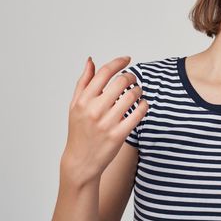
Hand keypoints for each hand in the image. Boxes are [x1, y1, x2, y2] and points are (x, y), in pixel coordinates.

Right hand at [60, 56, 147, 185]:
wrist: (81, 161)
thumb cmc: (79, 130)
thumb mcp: (75, 105)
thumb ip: (84, 82)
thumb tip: (90, 60)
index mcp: (83, 100)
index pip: (104, 73)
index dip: (118, 62)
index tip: (127, 59)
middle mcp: (94, 110)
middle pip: (121, 82)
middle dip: (131, 77)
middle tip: (132, 80)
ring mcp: (107, 123)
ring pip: (132, 96)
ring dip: (138, 91)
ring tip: (136, 93)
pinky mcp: (118, 135)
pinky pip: (138, 113)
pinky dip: (144, 105)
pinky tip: (142, 105)